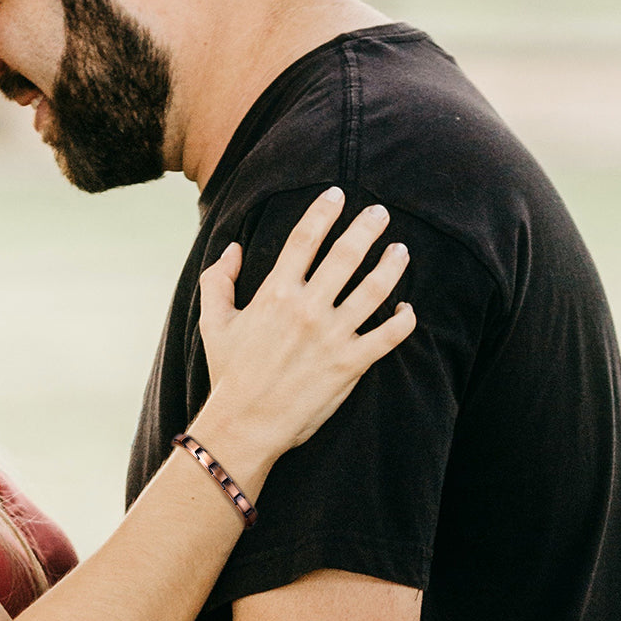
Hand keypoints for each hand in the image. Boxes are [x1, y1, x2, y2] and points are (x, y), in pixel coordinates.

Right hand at [198, 186, 416, 454]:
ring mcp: (332, 336)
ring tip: (401, 251)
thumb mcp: (213, 324)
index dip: (323, 211)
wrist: (244, 426)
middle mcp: (307, 309)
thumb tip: (232, 247)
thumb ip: (217, 281)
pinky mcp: (350, 365)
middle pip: (346, 254)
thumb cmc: (228, 376)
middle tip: (381, 213)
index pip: (304, 238)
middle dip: (368, 227)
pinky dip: (405, 320)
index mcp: (275, 294)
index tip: (338, 194)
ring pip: (375, 288)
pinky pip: (389, 336)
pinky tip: (407, 309)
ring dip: (392, 265)